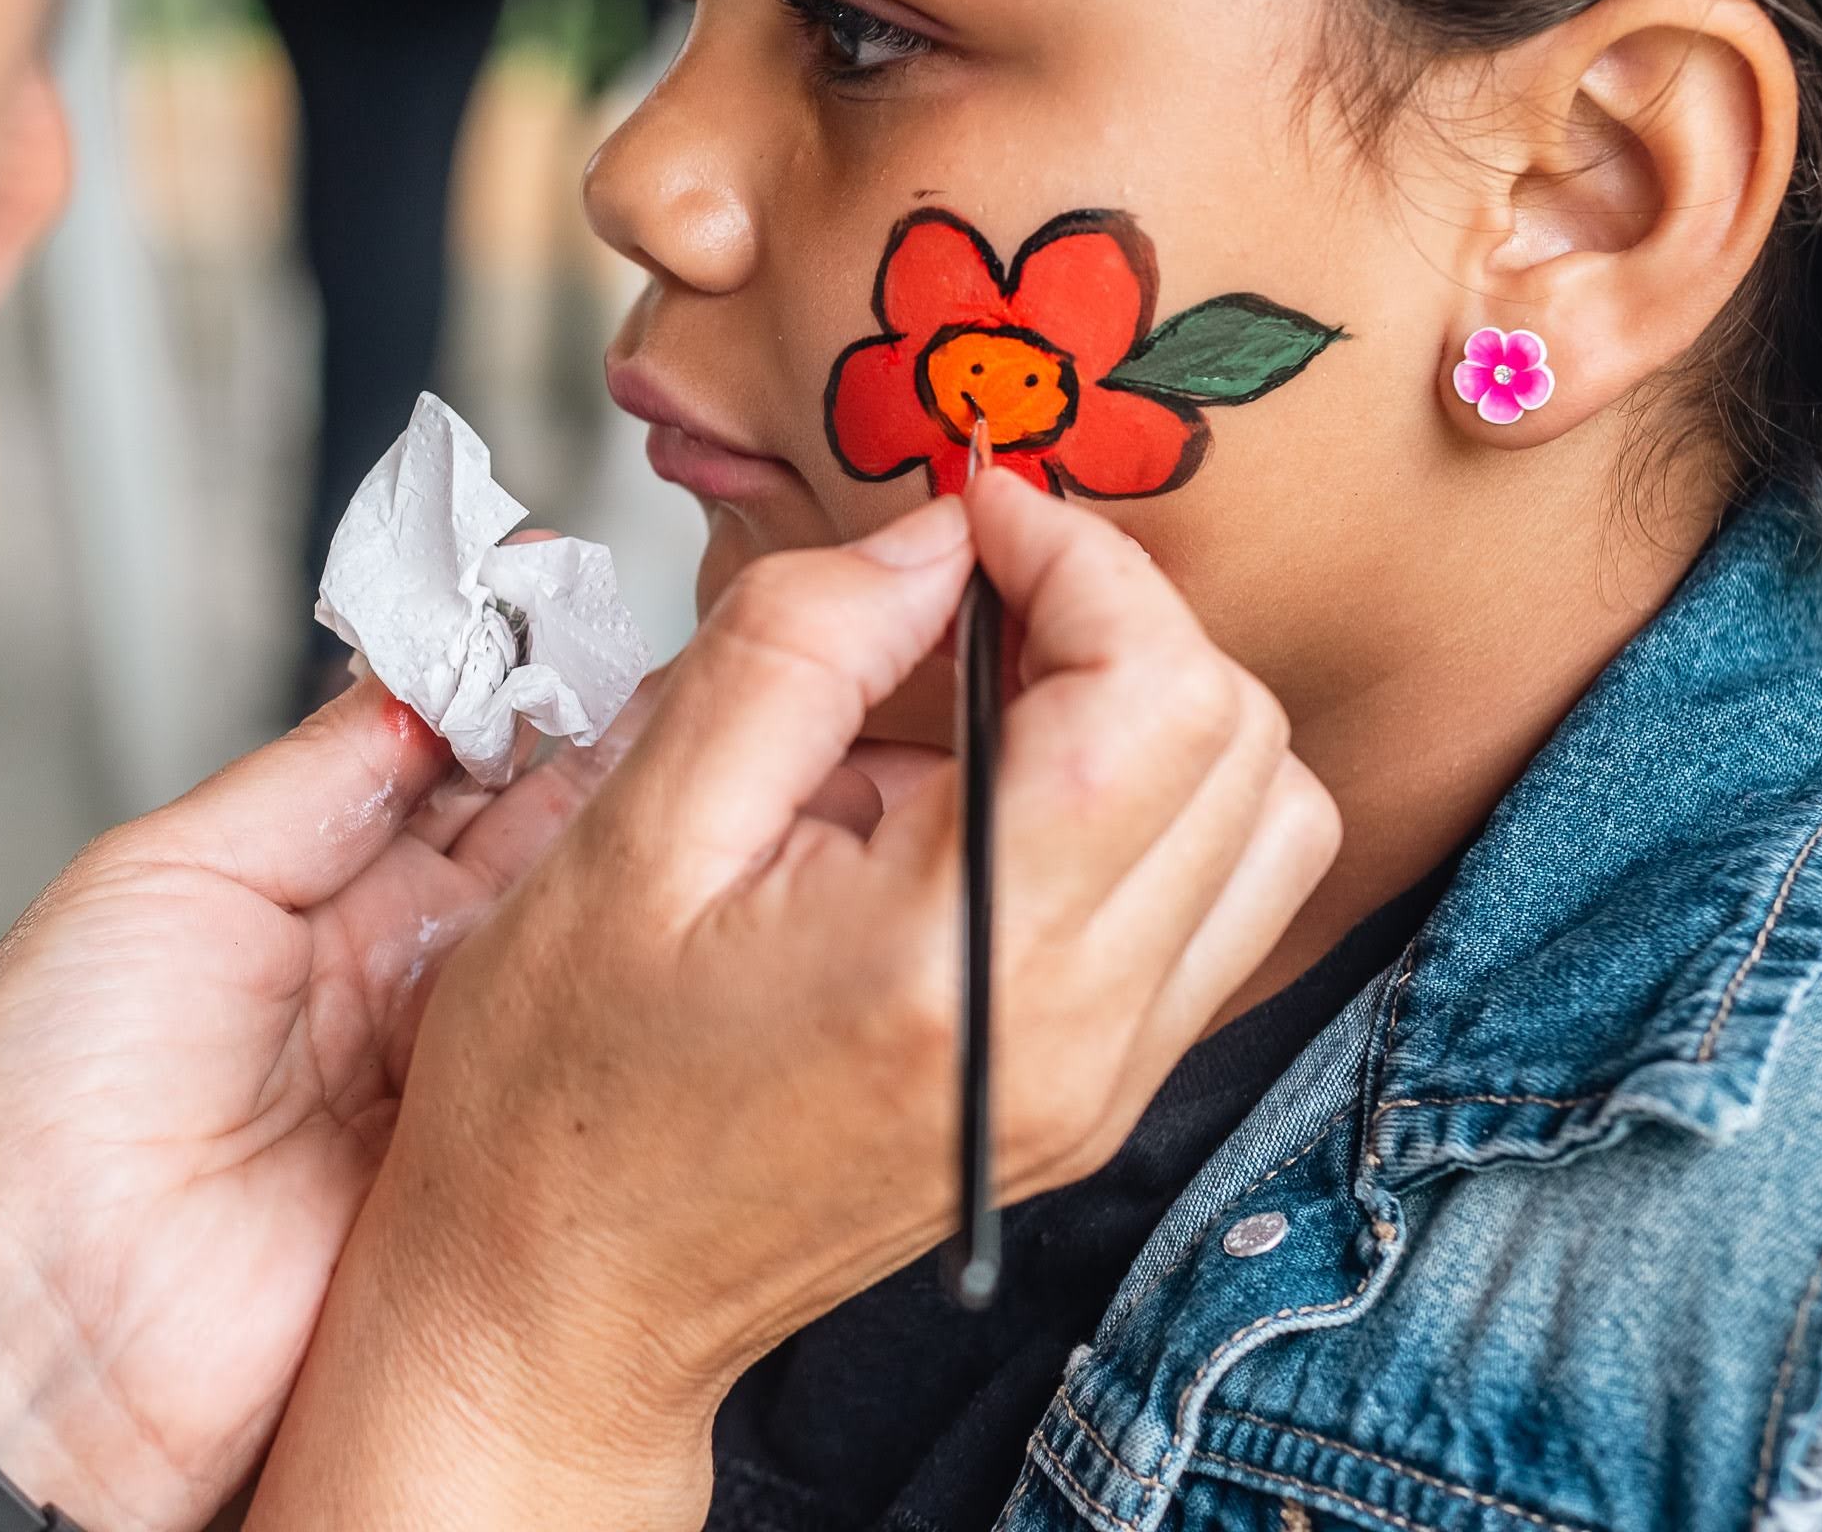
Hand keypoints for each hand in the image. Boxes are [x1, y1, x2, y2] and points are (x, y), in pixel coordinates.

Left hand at [0, 679, 616, 1530]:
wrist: (32, 1329)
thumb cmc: (32, 1114)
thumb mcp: (159, 878)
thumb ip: (307, 780)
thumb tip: (420, 682)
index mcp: (297, 889)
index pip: (437, 756)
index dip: (508, 682)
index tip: (574, 610)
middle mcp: (391, 970)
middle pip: (534, 831)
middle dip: (606, 745)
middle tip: (683, 669)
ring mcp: (453, 1063)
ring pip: (576, 923)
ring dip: (638, 844)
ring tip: (706, 747)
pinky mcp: (500, 1158)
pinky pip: (583, 1043)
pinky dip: (632, 969)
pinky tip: (683, 887)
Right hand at [252, 468, 1340, 1528]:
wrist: (562, 1305)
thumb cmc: (559, 1091)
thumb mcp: (632, 831)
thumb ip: (795, 651)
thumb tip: (934, 538)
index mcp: (963, 963)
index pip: (1159, 692)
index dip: (1081, 559)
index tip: (972, 518)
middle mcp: (1077, 1034)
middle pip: (1241, 741)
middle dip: (1120, 621)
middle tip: (967, 596)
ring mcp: (1105, 1078)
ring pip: (1262, 822)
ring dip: (1148, 710)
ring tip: (979, 698)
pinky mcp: (1097, 1096)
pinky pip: (1208, 903)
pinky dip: (1138, 805)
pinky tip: (982, 799)